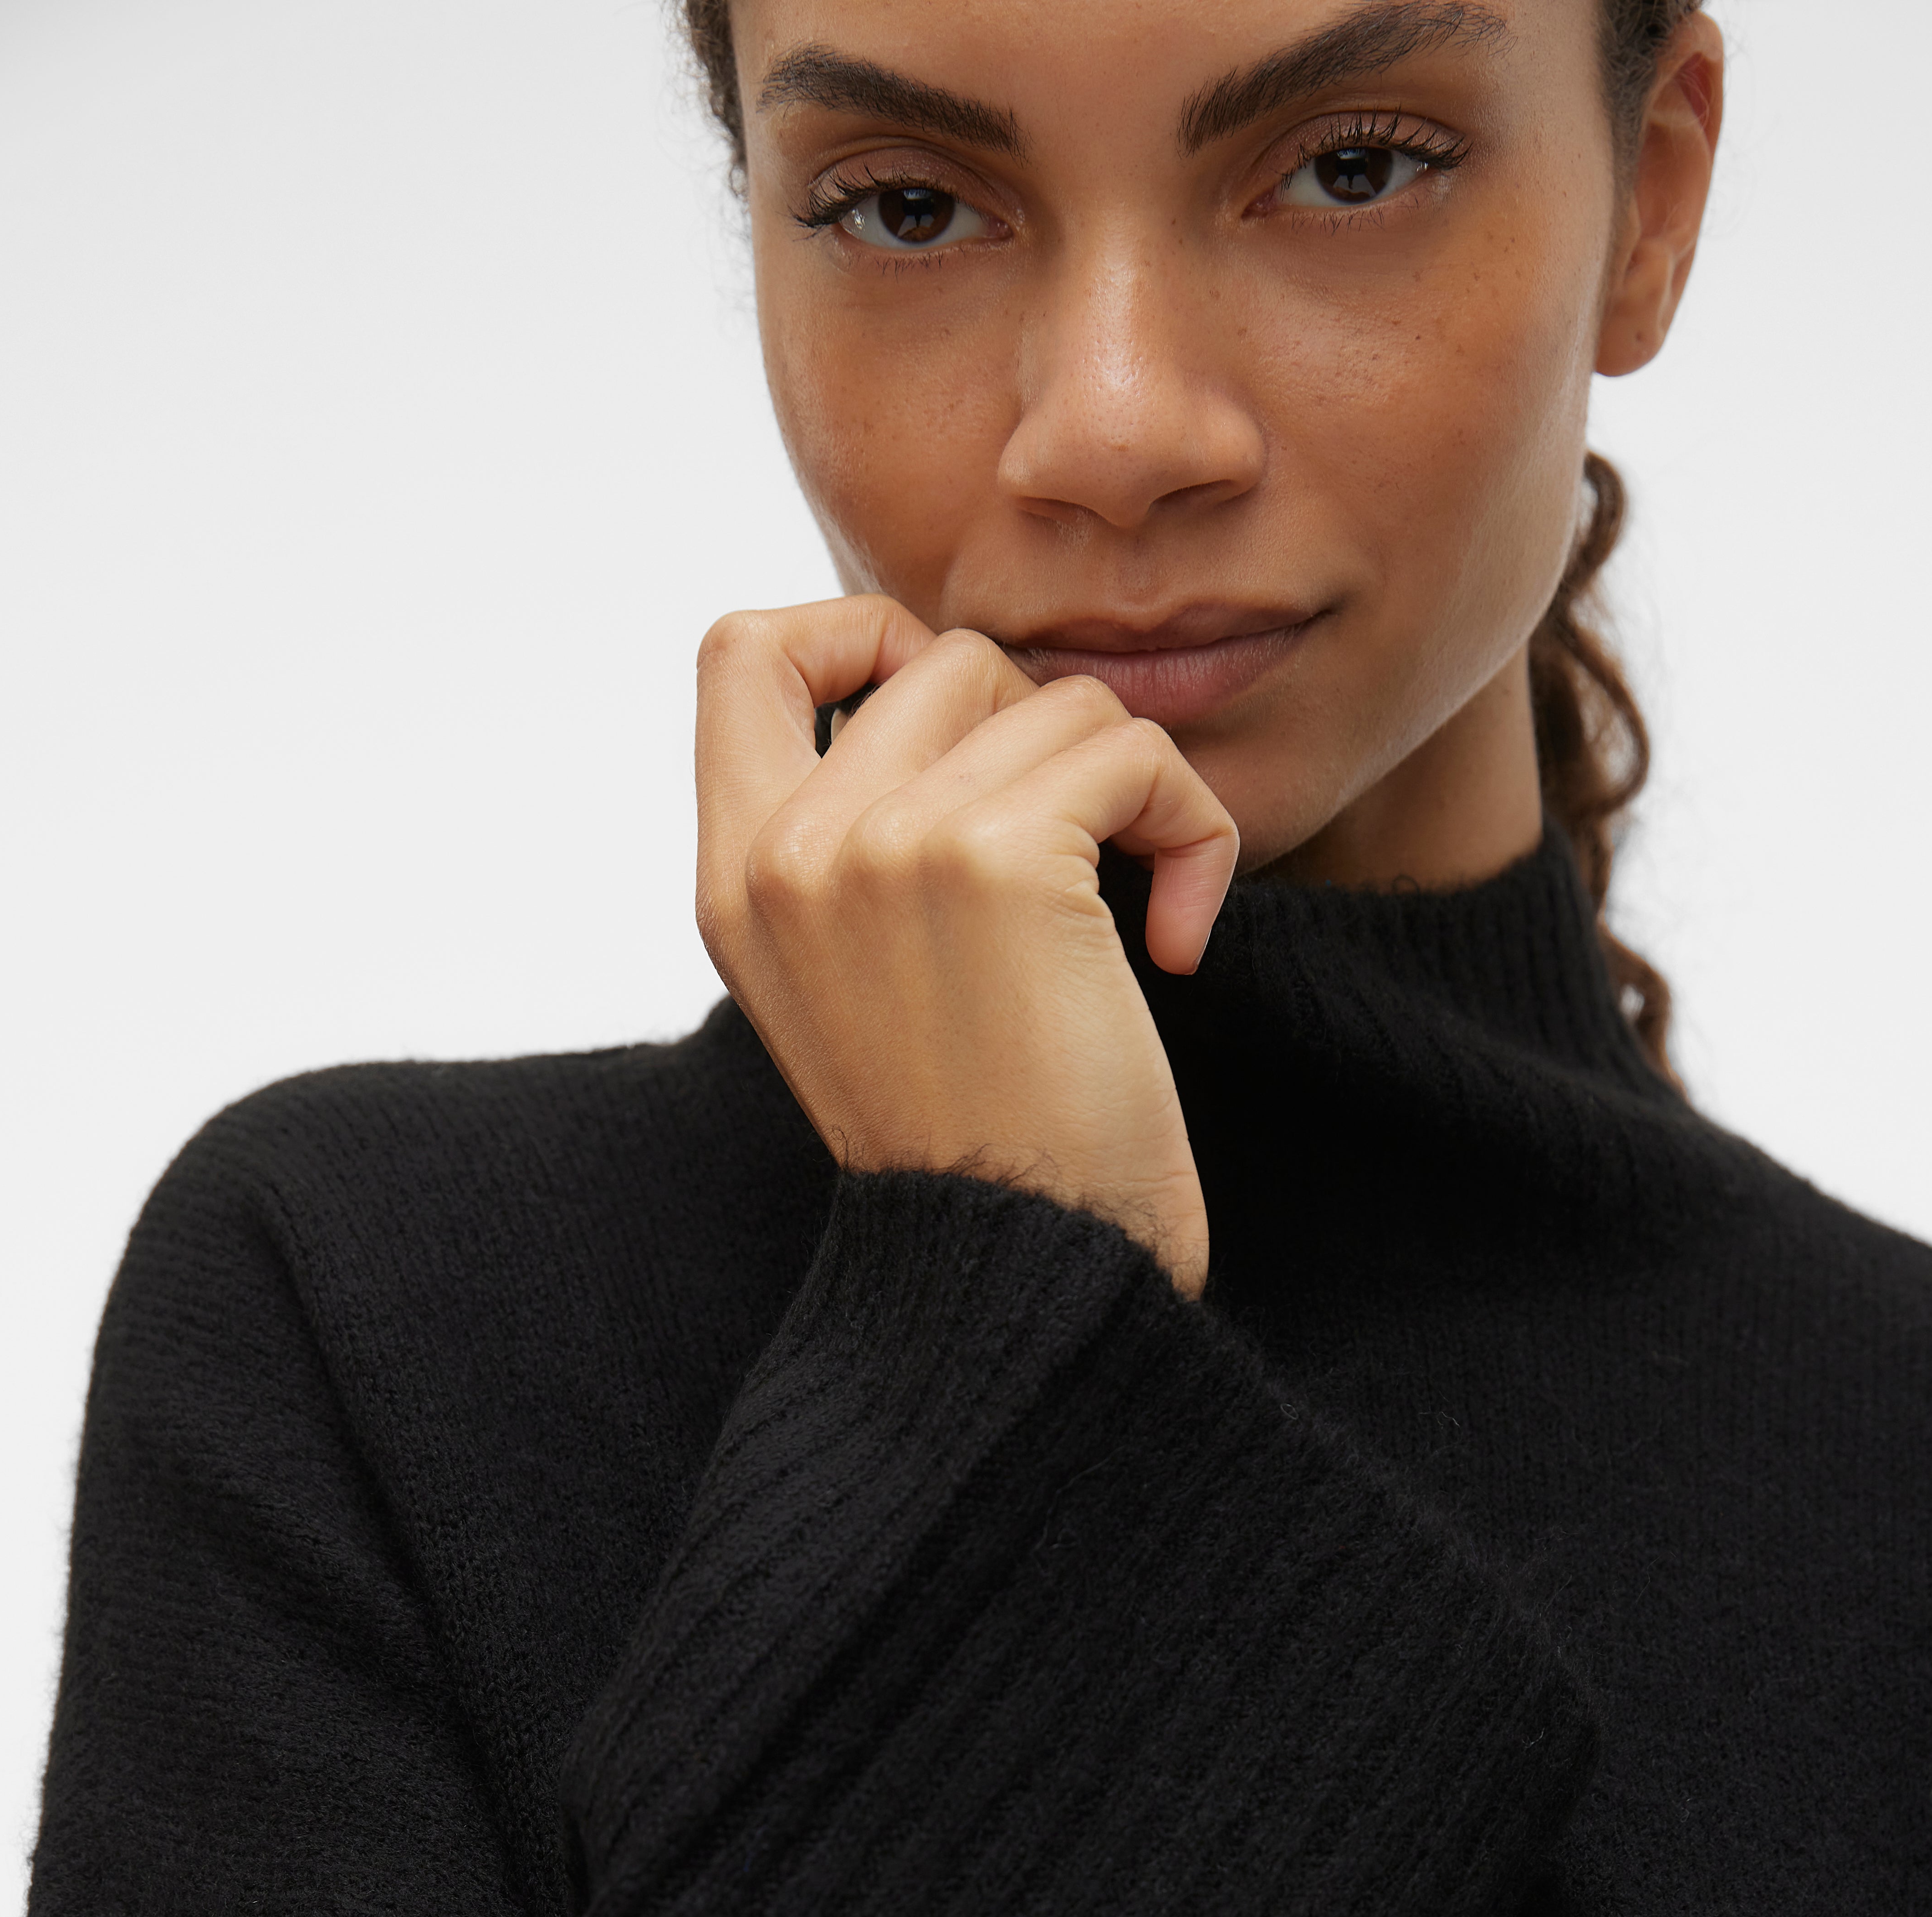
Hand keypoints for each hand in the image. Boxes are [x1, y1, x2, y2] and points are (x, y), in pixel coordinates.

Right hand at [695, 596, 1237, 1296]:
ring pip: (1052, 699)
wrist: (1026, 1265)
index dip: (858, 637)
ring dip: (1131, 792)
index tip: (956, 725)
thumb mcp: (858, 982)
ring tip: (1139, 914)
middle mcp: (790, 850)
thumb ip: (851, 845)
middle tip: (1078, 860)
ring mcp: (882, 843)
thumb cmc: (982, 1139)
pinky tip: (1183, 939)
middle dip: (1040, 738)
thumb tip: (936, 694)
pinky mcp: (997, 855)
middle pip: (941, 657)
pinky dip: (1194, 830)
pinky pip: (1135, 751)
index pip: (744, 650)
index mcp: (737, 879)